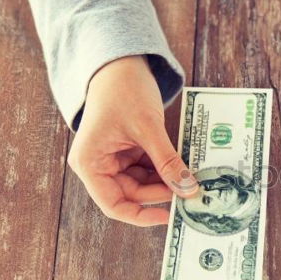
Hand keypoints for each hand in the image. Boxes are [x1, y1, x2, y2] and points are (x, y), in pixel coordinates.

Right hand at [68, 55, 197, 225]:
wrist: (121, 63)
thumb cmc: (123, 90)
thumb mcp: (148, 128)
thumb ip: (167, 161)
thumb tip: (187, 189)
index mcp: (90, 163)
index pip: (113, 205)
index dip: (140, 215)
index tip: (168, 216)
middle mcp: (98, 165)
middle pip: (132, 194)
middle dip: (161, 192)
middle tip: (190, 190)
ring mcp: (113, 159)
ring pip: (143, 183)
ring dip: (166, 181)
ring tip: (190, 176)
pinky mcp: (127, 151)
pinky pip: (149, 169)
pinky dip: (166, 168)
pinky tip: (183, 165)